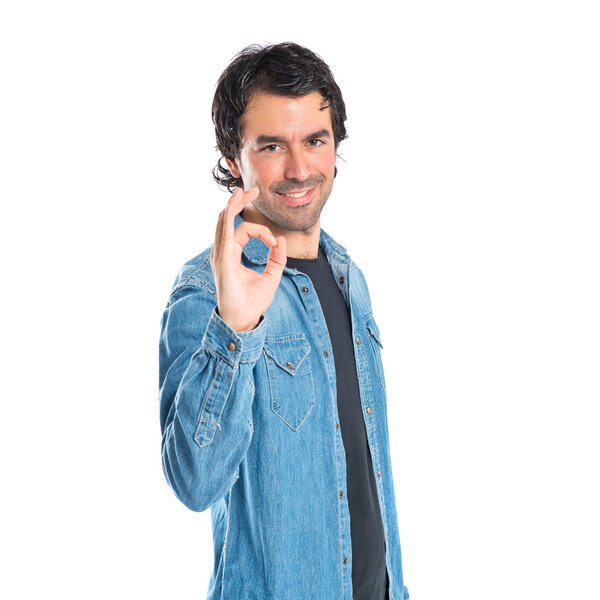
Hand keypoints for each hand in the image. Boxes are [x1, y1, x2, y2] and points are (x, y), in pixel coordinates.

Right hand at [210, 186, 286, 331]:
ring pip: (224, 222)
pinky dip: (229, 218)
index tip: (275, 243)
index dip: (262, 232)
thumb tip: (281, 241)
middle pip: (227, 220)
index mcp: (231, 255)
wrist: (243, 321)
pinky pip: (225, 234)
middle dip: (239, 203)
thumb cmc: (252, 303)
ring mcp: (220, 256)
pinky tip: (235, 205)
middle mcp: (222, 253)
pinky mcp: (223, 261)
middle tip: (252, 190)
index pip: (243, 231)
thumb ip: (277, 259)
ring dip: (234, 205)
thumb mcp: (271, 277)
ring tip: (244, 191)